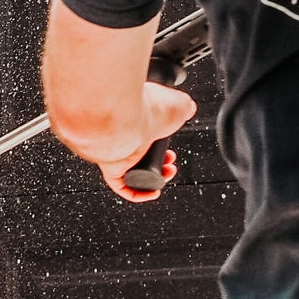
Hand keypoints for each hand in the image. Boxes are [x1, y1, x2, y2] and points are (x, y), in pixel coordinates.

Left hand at [95, 83, 197, 199]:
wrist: (127, 117)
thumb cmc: (148, 107)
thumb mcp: (177, 104)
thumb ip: (184, 107)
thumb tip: (188, 109)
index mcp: (136, 117)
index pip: (149, 135)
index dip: (163, 145)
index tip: (172, 148)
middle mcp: (124, 134)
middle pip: (142, 155)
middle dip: (161, 161)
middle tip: (170, 162)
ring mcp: (116, 151)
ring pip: (132, 171)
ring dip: (152, 177)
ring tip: (166, 174)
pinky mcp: (111, 167)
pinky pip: (121, 186)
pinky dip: (137, 193)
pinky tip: (152, 193)